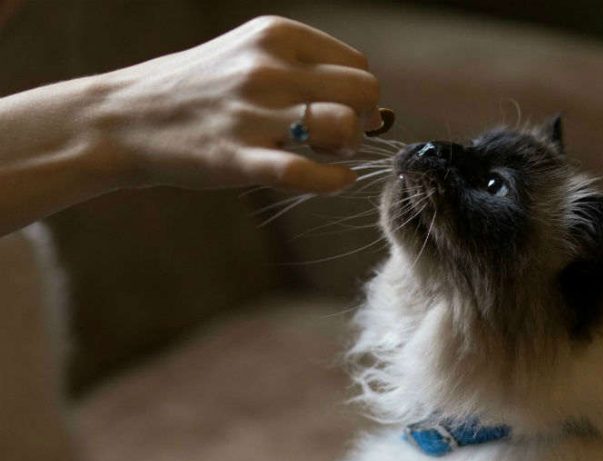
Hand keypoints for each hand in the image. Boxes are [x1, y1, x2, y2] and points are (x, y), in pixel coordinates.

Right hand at [90, 15, 380, 192]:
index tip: (340, 111)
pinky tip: (336, 180)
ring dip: (348, 146)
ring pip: (343, 125)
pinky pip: (306, 172)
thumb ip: (306, 72)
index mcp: (275, 35)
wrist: (121, 118)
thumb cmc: (198, 91)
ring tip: (327, 153)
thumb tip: (377, 112)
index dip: (359, 95)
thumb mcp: (248, 56)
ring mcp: (252, 112)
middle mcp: (267, 67)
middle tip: (338, 137)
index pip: (357, 65)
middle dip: (363, 118)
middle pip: (363, 91)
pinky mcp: (236, 157)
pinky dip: (334, 180)